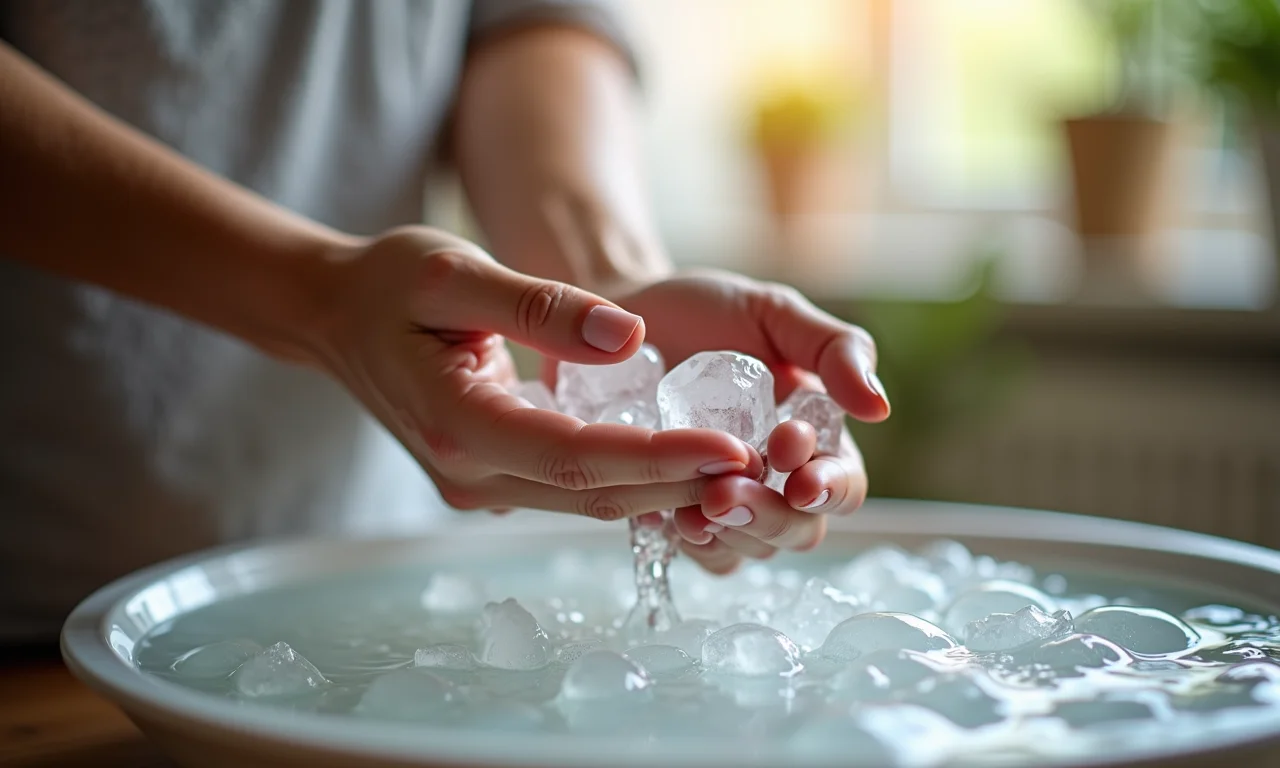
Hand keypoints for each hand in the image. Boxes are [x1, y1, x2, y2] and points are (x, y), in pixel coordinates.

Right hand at [309, 228, 759, 519]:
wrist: (335, 316)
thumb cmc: (389, 284)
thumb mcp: (453, 270)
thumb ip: (538, 305)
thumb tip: (631, 336)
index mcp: (456, 423)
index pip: (576, 457)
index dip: (659, 458)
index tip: (733, 448)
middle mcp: (469, 475)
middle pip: (592, 493)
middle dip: (680, 482)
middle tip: (764, 466)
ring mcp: (477, 488)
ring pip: (586, 501)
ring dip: (664, 488)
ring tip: (744, 467)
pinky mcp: (491, 481)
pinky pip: (570, 490)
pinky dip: (629, 479)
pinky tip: (685, 459)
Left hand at [615, 271, 889, 573]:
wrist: (621, 323)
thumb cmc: (705, 314)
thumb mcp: (775, 313)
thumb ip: (836, 350)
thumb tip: (880, 409)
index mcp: (815, 435)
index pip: (843, 482)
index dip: (827, 481)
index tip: (787, 451)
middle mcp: (779, 479)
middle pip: (802, 529)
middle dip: (772, 516)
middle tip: (727, 493)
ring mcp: (732, 501)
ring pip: (755, 549)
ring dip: (733, 534)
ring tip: (695, 510)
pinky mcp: (683, 516)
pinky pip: (707, 555)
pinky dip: (698, 546)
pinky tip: (672, 518)